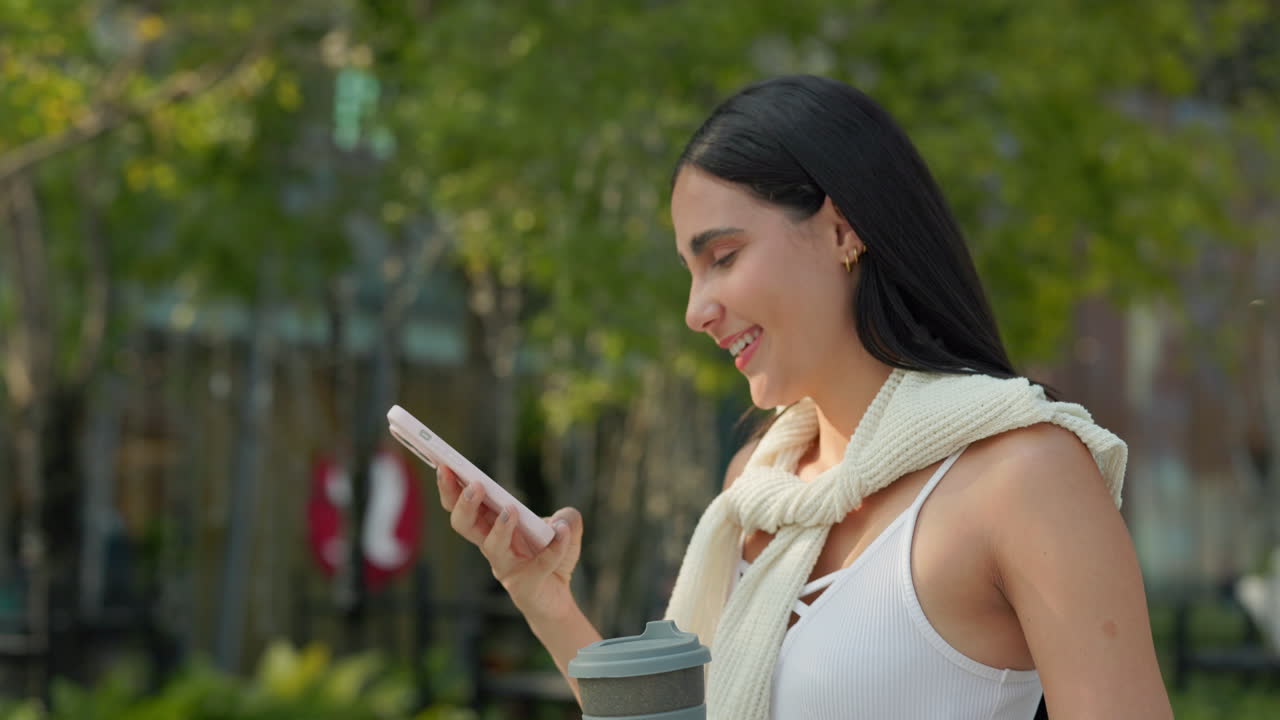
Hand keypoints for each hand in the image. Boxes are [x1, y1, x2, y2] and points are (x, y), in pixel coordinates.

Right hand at [436, 464, 583, 621]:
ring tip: (510, 509)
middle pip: (464, 525)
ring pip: (491, 546)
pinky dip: (555, 546)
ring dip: (500, 526)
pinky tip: (563, 531)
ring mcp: (506, 567)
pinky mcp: (526, 585)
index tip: (444, 464)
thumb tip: (562, 519)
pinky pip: (539, 564)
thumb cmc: (552, 557)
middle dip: (465, 504)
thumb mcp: (565, 528)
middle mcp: (492, 545)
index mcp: (491, 526)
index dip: (451, 487)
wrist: (557, 598)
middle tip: (474, 486)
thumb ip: (567, 517)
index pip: (463, 504)